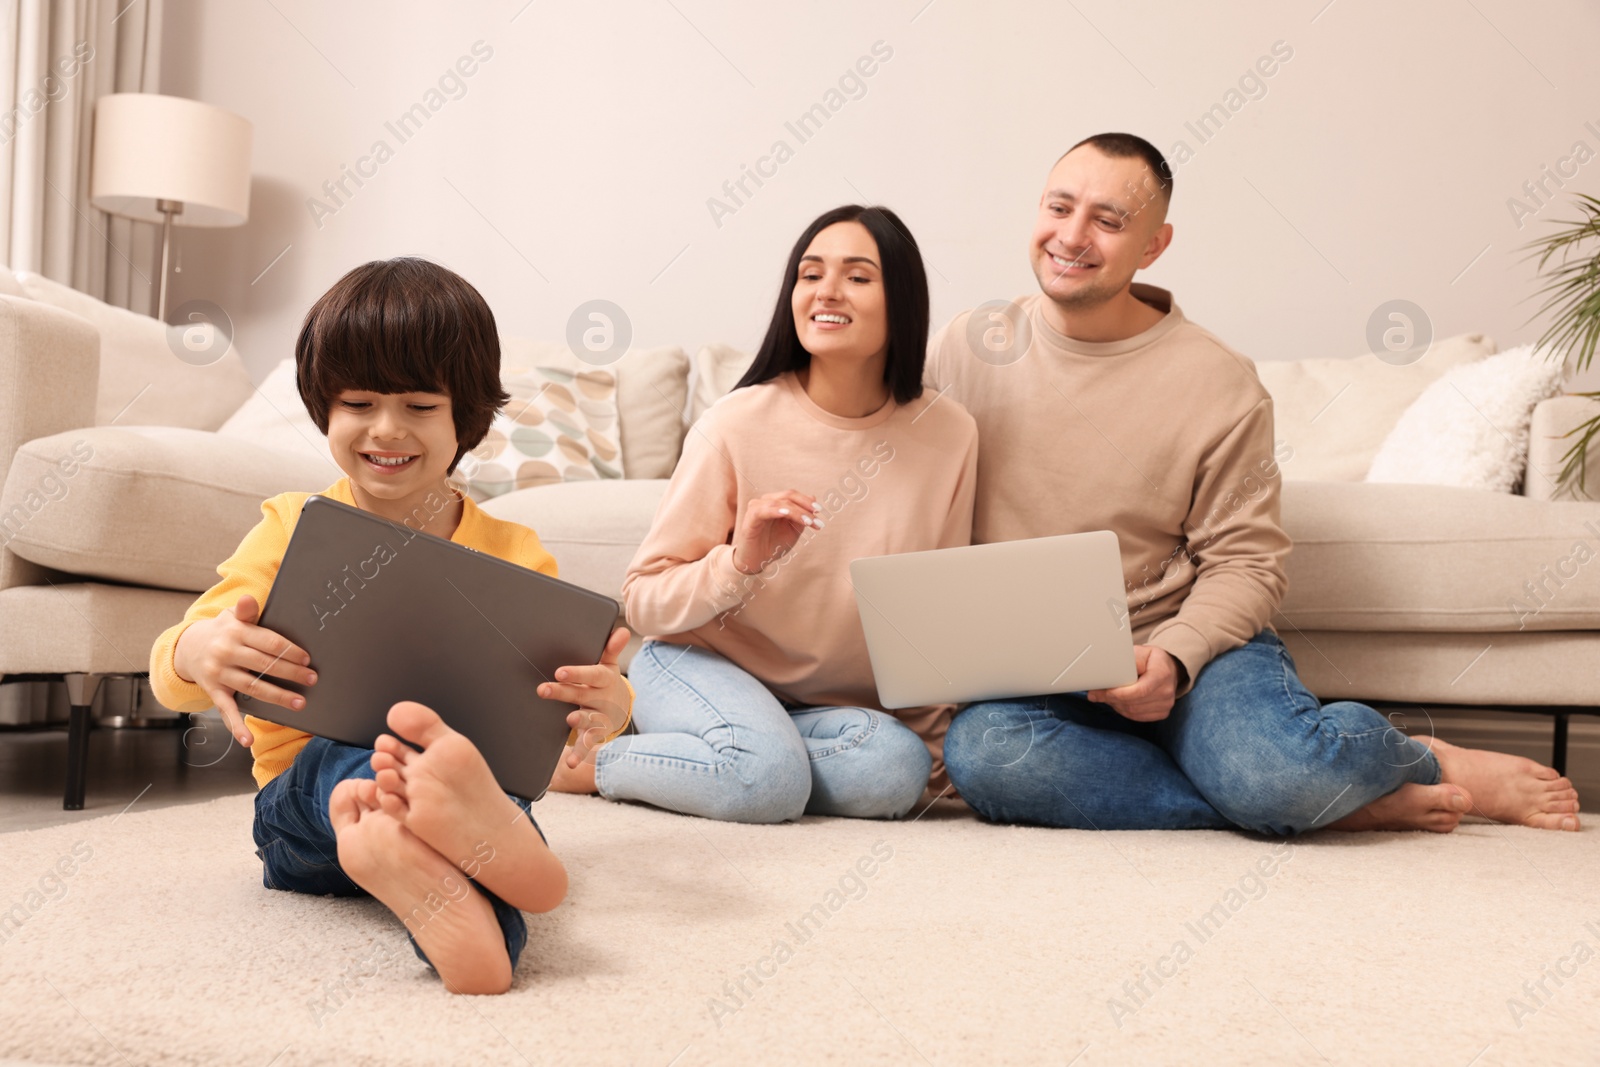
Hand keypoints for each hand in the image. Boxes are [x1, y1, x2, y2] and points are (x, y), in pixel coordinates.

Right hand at [171, 594, 315, 745]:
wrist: (189, 647)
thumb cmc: (223, 631)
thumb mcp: (232, 616)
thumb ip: (246, 611)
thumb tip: (248, 599)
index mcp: (236, 632)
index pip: (268, 642)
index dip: (289, 651)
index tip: (307, 659)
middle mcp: (226, 653)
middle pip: (264, 665)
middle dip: (290, 673)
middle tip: (312, 680)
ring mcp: (219, 674)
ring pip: (252, 687)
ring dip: (276, 697)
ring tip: (299, 703)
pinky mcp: (213, 691)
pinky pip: (226, 711)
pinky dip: (236, 727)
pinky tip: (248, 740)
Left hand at [541, 627, 631, 767]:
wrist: (619, 707)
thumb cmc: (605, 681)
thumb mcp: (609, 664)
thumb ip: (612, 648)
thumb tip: (623, 630)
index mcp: (604, 679)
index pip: (592, 674)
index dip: (577, 673)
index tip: (560, 672)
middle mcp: (603, 699)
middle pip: (583, 694)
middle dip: (564, 692)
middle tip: (543, 690)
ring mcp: (600, 717)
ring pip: (590, 719)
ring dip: (581, 720)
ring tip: (571, 720)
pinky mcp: (596, 734)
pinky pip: (588, 745)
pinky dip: (580, 754)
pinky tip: (570, 762)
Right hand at [731, 489, 821, 574]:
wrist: (756, 562)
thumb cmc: (773, 545)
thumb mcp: (793, 530)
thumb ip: (801, 515)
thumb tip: (813, 497)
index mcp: (775, 502)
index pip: (793, 496)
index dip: (808, 502)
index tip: (820, 513)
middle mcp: (765, 501)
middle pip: (788, 496)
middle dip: (805, 506)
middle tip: (816, 519)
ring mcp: (756, 507)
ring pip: (780, 502)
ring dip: (796, 512)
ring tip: (809, 522)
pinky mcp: (751, 517)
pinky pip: (764, 509)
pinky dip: (778, 510)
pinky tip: (787, 514)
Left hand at [1087, 645, 1178, 721]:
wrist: (1169, 669)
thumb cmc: (1152, 660)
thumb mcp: (1142, 652)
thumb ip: (1129, 661)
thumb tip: (1111, 671)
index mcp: (1162, 674)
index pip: (1139, 690)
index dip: (1119, 694)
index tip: (1103, 691)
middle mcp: (1166, 691)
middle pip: (1134, 703)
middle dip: (1112, 699)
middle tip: (1096, 694)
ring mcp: (1166, 704)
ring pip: (1133, 712)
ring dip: (1116, 705)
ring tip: (1105, 697)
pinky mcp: (1162, 713)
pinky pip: (1138, 717)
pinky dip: (1124, 711)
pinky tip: (1117, 702)